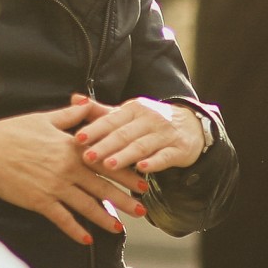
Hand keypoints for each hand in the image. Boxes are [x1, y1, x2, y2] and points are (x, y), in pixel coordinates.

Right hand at [0, 101, 147, 245]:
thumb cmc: (12, 132)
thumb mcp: (44, 118)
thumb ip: (70, 114)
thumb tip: (88, 103)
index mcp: (71, 148)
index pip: (106, 162)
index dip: (126, 173)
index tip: (142, 183)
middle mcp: (67, 169)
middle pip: (102, 187)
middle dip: (125, 200)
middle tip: (142, 210)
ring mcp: (54, 186)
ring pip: (87, 206)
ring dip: (105, 218)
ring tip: (119, 228)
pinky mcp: (40, 201)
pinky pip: (62, 218)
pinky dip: (75, 230)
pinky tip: (86, 239)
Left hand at [74, 94, 205, 174]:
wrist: (192, 125)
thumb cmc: (150, 121)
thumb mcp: (127, 114)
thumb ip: (101, 111)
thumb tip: (75, 99)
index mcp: (133, 109)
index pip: (111, 120)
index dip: (94, 129)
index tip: (77, 139)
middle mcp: (149, 119)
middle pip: (124, 134)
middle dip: (105, 146)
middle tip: (87, 156)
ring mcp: (165, 134)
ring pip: (142, 146)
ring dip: (125, 155)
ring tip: (109, 165)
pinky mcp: (179, 149)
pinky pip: (165, 156)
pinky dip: (154, 162)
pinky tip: (142, 168)